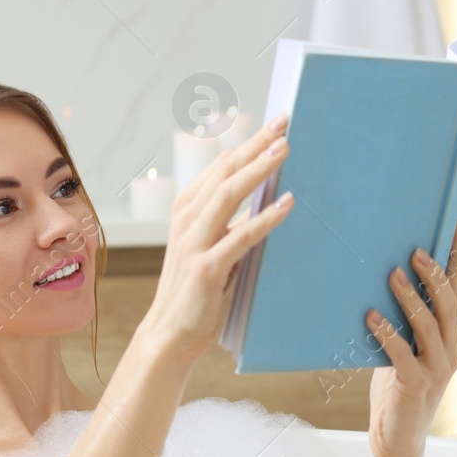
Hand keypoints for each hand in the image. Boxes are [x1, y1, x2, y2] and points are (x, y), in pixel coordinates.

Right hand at [139, 115, 294, 362]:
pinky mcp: (206, 268)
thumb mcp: (212, 248)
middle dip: (255, 143)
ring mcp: (194, 242)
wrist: (169, 335)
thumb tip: (266, 202)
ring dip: (259, 169)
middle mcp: (187, 220)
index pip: (221, 166)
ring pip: (229, 194)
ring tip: (285, 149)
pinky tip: (287, 204)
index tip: (274, 125)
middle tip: (284, 121)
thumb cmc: (196, 292)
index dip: (247, 143)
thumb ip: (230, 224)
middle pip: (225, 171)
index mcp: (187, 210)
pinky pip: (241, 236)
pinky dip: (265, 218)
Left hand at [366, 220, 456, 456]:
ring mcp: (436, 369)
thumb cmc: (395, 392)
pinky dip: (387, 333)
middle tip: (416, 250)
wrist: (396, 442)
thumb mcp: (403, 351)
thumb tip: (387, 279)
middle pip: (448, 304)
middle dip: (434, 274)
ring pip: (429, 325)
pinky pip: (402, 354)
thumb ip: (404, 323)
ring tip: (393, 275)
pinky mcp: (415, 385)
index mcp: (451, 338)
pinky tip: (370, 317)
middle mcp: (450, 351)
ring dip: (410, 298)